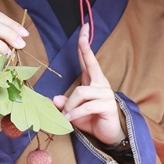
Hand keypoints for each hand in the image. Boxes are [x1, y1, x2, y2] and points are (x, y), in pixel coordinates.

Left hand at [53, 24, 124, 145]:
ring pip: (80, 92)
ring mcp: (106, 93)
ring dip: (70, 105)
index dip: (85, 43)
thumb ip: (64, 103)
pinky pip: (85, 106)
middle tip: (82, 31)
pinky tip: (70, 119)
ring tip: (66, 116)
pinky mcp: (108, 105)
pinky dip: (75, 113)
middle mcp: (101, 83)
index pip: (88, 59)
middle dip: (85, 47)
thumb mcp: (73, 111)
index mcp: (93, 81)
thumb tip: (54, 99)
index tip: (85, 27)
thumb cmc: (92, 120)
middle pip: (89, 64)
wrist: (109, 136)